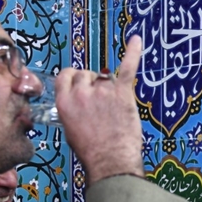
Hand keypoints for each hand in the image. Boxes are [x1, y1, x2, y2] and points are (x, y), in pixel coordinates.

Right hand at [55, 35, 144, 184]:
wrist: (110, 162)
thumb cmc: (92, 152)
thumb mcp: (70, 129)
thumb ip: (73, 108)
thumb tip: (80, 101)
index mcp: (64, 101)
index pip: (66, 75)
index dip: (75, 79)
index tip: (81, 85)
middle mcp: (81, 92)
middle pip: (86, 74)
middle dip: (93, 84)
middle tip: (101, 105)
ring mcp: (102, 91)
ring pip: (106, 78)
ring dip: (110, 88)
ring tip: (114, 110)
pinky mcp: (122, 93)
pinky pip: (127, 67)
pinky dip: (133, 53)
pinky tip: (136, 40)